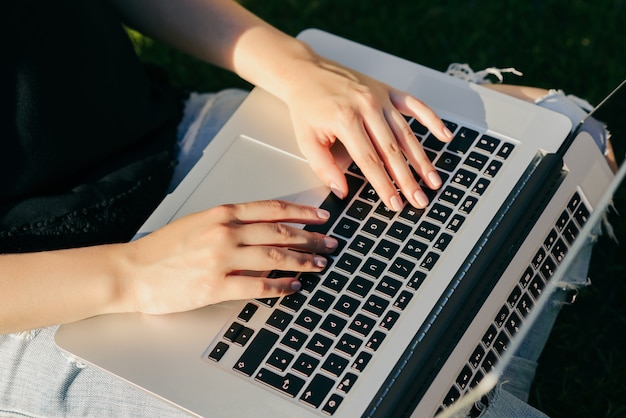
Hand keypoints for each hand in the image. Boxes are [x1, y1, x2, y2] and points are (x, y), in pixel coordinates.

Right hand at [124, 200, 336, 314]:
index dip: (302, 212)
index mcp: (222, 213)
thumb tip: (266, 229)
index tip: (322, 217)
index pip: (272, 208)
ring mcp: (221, 259)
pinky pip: (258, 287)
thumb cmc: (163, 248)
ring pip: (275, 258)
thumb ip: (231, 223)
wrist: (132, 271)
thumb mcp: (199, 222)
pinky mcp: (215, 286)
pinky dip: (280, 287)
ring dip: (303, 262)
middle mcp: (225, 232)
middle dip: (311, 238)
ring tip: (320, 265)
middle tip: (330, 244)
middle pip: (281, 233)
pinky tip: (293, 287)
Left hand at [285, 53, 453, 210]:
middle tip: (420, 200)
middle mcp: (366, 107)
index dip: (384, 186)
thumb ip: (324, 167)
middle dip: (408, 179)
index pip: (370, 161)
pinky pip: (414, 104)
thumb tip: (341, 191)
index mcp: (346, 120)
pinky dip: (431, 119)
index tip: (395, 204)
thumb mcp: (307, 140)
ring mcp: (380, 97)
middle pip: (393, 150)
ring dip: (422, 159)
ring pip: (406, 133)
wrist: (305, 72)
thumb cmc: (307, 106)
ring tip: (433, 179)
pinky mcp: (387, 90)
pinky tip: (444, 135)